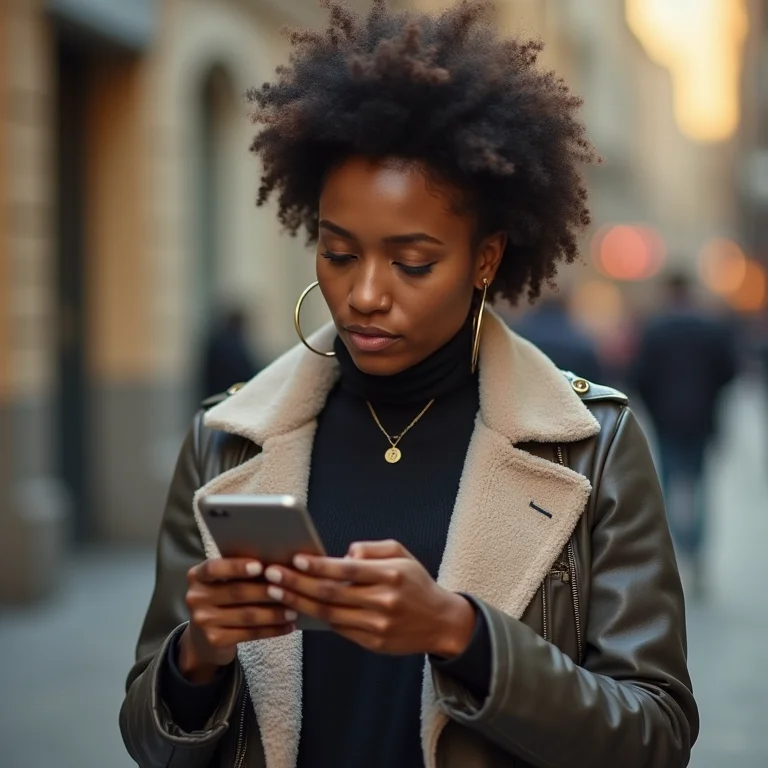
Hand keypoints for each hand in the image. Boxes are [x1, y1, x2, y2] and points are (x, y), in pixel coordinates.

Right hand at [179, 558, 296, 682]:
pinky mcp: (215, 640)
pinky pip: (249, 633)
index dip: (237, 567)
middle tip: (290, 588)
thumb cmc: (222, 600)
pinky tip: (287, 627)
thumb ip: (239, 572)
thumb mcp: (222, 583)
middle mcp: (195, 597)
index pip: (214, 568)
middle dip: (266, 591)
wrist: (204, 639)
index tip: (260, 566)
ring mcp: (203, 621)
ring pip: (247, 614)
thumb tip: (276, 563)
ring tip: (294, 610)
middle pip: (236, 592)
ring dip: (274, 613)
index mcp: (197, 576)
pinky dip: (272, 630)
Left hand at [262, 540, 475, 656]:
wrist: (440, 621)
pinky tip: (298, 609)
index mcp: (391, 574)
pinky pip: (338, 629)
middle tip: (272, 575)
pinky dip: (316, 619)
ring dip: (298, 603)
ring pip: (329, 613)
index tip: (296, 559)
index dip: (318, 565)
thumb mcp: (401, 554)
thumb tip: (341, 555)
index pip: (346, 569)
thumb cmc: (415, 582)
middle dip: (297, 583)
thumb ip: (370, 549)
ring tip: (276, 592)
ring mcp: (377, 624)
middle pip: (331, 593)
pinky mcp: (373, 642)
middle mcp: (383, 600)